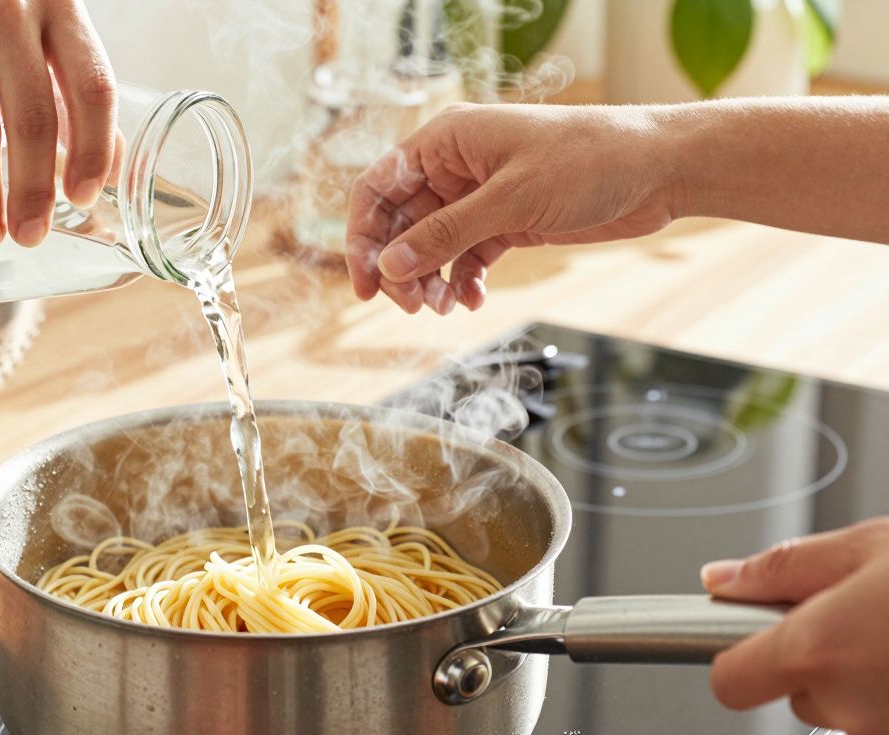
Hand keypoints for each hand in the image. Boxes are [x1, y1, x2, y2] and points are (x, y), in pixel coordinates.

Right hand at [0, 0, 115, 246]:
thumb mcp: (37, 30)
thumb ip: (71, 87)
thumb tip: (108, 168)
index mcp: (61, 9)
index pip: (93, 87)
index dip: (93, 150)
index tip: (83, 198)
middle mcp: (13, 8)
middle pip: (35, 118)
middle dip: (33, 191)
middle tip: (29, 237)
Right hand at [345, 103, 678, 313]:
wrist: (659, 169)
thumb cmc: (589, 160)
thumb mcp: (510, 200)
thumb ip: (446, 234)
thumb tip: (390, 266)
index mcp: (445, 141)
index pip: (378, 188)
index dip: (362, 236)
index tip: (366, 283)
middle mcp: (455, 167)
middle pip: (400, 224)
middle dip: (399, 267)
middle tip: (410, 307)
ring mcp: (480, 196)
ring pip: (430, 245)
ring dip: (429, 279)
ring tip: (443, 306)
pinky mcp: (507, 221)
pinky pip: (465, 256)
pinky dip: (462, 281)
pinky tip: (472, 299)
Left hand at [701, 518, 888, 734]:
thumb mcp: (867, 547)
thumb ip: (783, 567)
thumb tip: (721, 579)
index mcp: (817, 651)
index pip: (730, 681)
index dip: (736, 655)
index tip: (748, 633)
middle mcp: (851, 707)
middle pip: (798, 692)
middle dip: (821, 655)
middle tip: (863, 613)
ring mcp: (887, 730)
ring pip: (848, 707)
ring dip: (864, 676)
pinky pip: (882, 714)